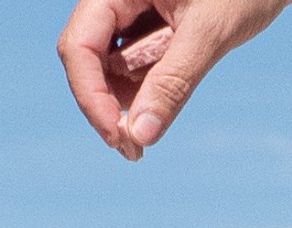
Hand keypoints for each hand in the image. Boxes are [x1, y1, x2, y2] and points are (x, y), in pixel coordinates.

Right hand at [55, 0, 291, 159]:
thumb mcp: (211, 32)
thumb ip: (174, 80)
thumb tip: (140, 136)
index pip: (80, 44)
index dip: (90, 94)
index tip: (117, 135)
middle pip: (89, 60)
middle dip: (106, 106)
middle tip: (132, 150)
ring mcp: (134, 13)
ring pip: (111, 68)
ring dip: (127, 104)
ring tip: (144, 142)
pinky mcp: (152, 28)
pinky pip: (135, 66)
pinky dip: (146, 93)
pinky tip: (157, 116)